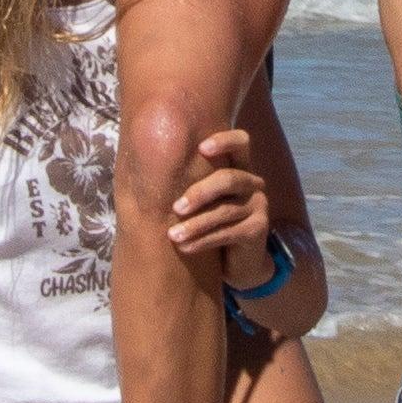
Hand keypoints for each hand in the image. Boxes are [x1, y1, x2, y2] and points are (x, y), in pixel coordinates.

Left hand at [168, 128, 272, 283]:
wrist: (237, 262)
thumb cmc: (210, 223)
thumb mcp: (202, 200)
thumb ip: (189, 181)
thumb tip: (143, 165)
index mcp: (239, 167)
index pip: (241, 141)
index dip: (224, 141)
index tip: (201, 148)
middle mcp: (252, 183)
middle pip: (229, 178)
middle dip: (199, 192)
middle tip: (176, 208)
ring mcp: (259, 205)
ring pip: (225, 210)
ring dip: (195, 224)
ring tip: (173, 235)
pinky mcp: (259, 229)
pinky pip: (228, 232)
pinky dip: (203, 240)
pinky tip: (185, 247)